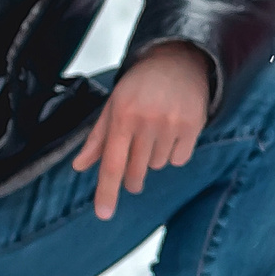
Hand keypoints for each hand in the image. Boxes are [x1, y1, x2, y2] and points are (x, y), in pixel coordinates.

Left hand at [74, 42, 211, 219]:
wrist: (178, 61)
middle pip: (136, 171)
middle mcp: (147, 121)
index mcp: (122, 116)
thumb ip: (98, 138)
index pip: (112, 164)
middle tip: (133, 176)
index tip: (104, 214)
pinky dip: (174, 153)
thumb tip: (80, 166)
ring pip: (158, 165)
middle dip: (132, 178)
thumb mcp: (113, 105)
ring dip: (154, 158)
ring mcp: (172, 124)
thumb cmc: (141, 84)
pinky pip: (179, 159)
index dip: (107, 192)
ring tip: (156, 132)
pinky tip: (172, 132)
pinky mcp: (193, 125)